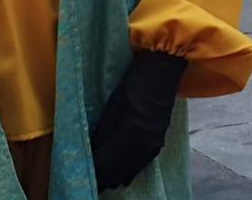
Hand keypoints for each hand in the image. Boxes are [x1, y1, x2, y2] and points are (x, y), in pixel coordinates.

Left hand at [91, 51, 187, 189]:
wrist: (166, 66)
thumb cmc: (138, 78)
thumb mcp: (116, 100)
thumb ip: (105, 126)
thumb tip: (94, 148)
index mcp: (132, 129)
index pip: (110, 157)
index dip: (97, 169)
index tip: (86, 176)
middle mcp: (145, 139)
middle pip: (122, 165)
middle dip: (107, 176)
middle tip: (94, 185)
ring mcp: (155, 139)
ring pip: (135, 165)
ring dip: (120, 175)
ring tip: (108, 185)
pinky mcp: (161, 135)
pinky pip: (146, 159)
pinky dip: (135, 169)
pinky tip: (128, 174)